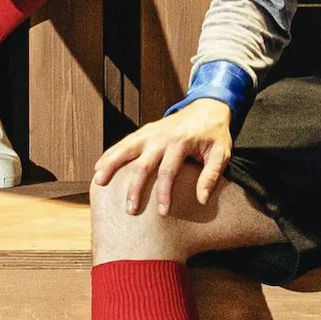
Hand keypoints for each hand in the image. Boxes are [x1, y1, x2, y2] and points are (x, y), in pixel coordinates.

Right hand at [94, 98, 238, 219]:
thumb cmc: (214, 134)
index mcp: (181, 142)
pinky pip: (124, 143)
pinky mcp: (144, 131)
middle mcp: (161, 136)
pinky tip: (99, 166)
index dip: (164, 193)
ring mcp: (150, 132)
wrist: (207, 107)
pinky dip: (110, 154)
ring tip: (99, 182)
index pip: (168, 171)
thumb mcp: (221, 153)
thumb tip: (202, 199)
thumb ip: (211, 175)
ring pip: (126, 149)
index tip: (162, 212)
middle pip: (143, 164)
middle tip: (129, 209)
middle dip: (134, 187)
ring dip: (111, 165)